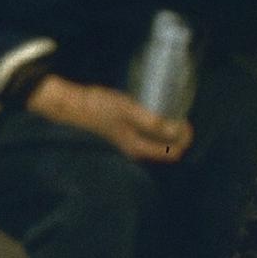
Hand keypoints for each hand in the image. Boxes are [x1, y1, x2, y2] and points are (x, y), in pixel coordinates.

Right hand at [26, 76, 191, 162]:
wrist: (71, 105)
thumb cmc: (98, 106)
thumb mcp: (127, 111)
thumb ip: (151, 122)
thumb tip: (175, 130)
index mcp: (139, 148)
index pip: (173, 152)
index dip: (184, 138)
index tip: (185, 121)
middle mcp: (135, 151)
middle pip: (167, 150)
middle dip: (178, 135)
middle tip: (180, 116)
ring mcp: (129, 145)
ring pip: (157, 144)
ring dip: (167, 132)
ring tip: (170, 114)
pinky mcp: (123, 136)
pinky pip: (147, 137)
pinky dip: (155, 129)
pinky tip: (153, 115)